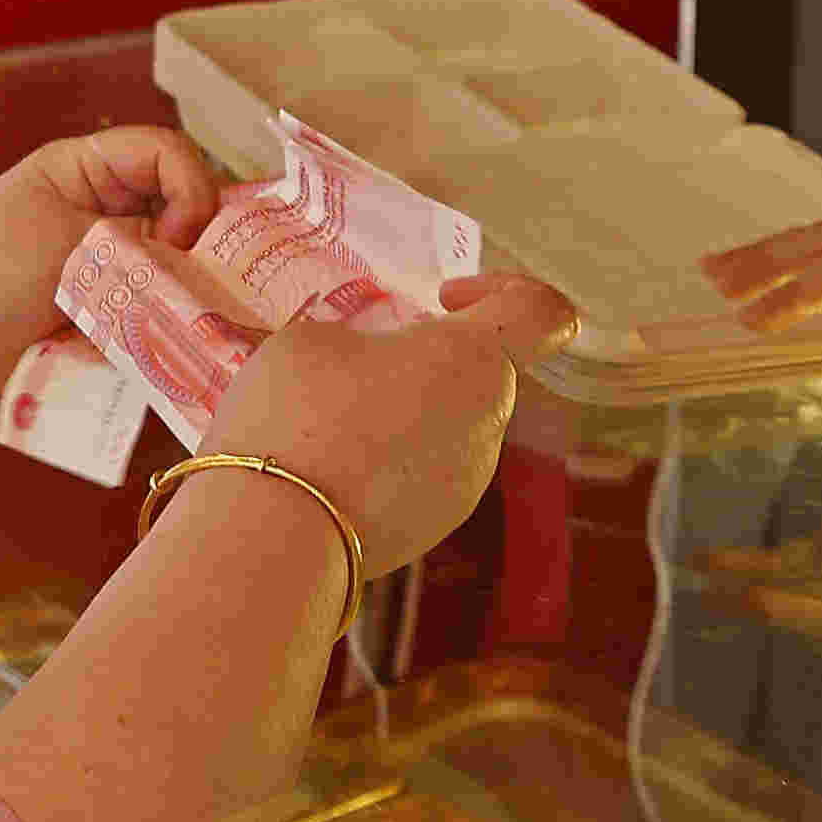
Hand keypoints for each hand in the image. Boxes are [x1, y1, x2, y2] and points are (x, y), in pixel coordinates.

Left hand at [0, 127, 225, 401]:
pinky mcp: (99, 313)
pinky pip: (147, 318)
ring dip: (168, 303)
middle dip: (192, 257)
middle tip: (191, 297)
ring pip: (171, 274)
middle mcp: (102, 210)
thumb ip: (137, 245)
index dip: (191, 191)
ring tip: (155, 330)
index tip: (180, 241)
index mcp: (87, 169)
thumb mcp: (61, 243)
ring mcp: (101, 264)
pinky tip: (130, 354)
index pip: (169, 155)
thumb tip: (197, 261)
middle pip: (184, 216)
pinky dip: (147, 336)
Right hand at [198, 274, 575, 572]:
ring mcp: (466, 484)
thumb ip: (361, 340)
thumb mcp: (313, 339)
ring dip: (400, 410)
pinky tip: (326, 464)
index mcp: (472, 361)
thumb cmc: (298, 413)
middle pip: (476, 373)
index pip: (543, 314)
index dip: (504, 290)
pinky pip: (421, 473)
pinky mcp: (435, 527)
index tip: (443, 298)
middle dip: (422, 359)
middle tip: (354, 361)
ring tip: (326, 419)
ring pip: (446, 425)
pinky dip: (384, 459)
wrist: (278, 532)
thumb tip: (367, 367)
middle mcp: (488, 424)